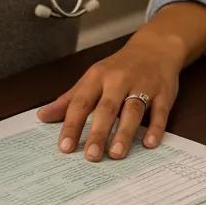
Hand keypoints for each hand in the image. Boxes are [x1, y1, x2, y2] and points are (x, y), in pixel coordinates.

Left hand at [36, 33, 182, 160]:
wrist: (155, 48)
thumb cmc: (119, 68)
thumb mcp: (92, 78)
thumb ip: (69, 100)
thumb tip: (42, 116)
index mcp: (98, 77)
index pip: (82, 102)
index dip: (72, 125)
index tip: (65, 148)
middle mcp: (119, 80)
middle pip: (107, 108)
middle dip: (99, 132)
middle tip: (91, 156)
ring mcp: (143, 85)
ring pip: (133, 109)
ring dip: (125, 132)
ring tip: (116, 153)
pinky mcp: (163, 92)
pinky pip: (160, 111)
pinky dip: (155, 127)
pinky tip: (149, 143)